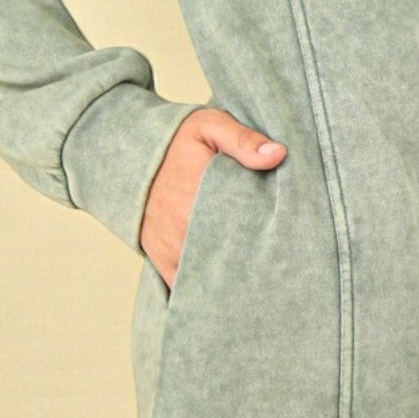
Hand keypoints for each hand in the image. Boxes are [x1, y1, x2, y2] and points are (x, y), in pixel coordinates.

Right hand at [139, 105, 286, 289]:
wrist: (128, 150)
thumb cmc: (176, 138)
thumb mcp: (210, 126)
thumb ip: (243, 139)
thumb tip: (278, 154)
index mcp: (200, 197)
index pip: (245, 232)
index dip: (269, 243)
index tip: (290, 248)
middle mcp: (183, 229)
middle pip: (230, 260)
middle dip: (254, 266)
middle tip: (282, 270)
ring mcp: (170, 248)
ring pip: (208, 278)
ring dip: (232, 280)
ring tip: (260, 283)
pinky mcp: (160, 258)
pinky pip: (185, 286)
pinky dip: (206, 290)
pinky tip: (230, 291)